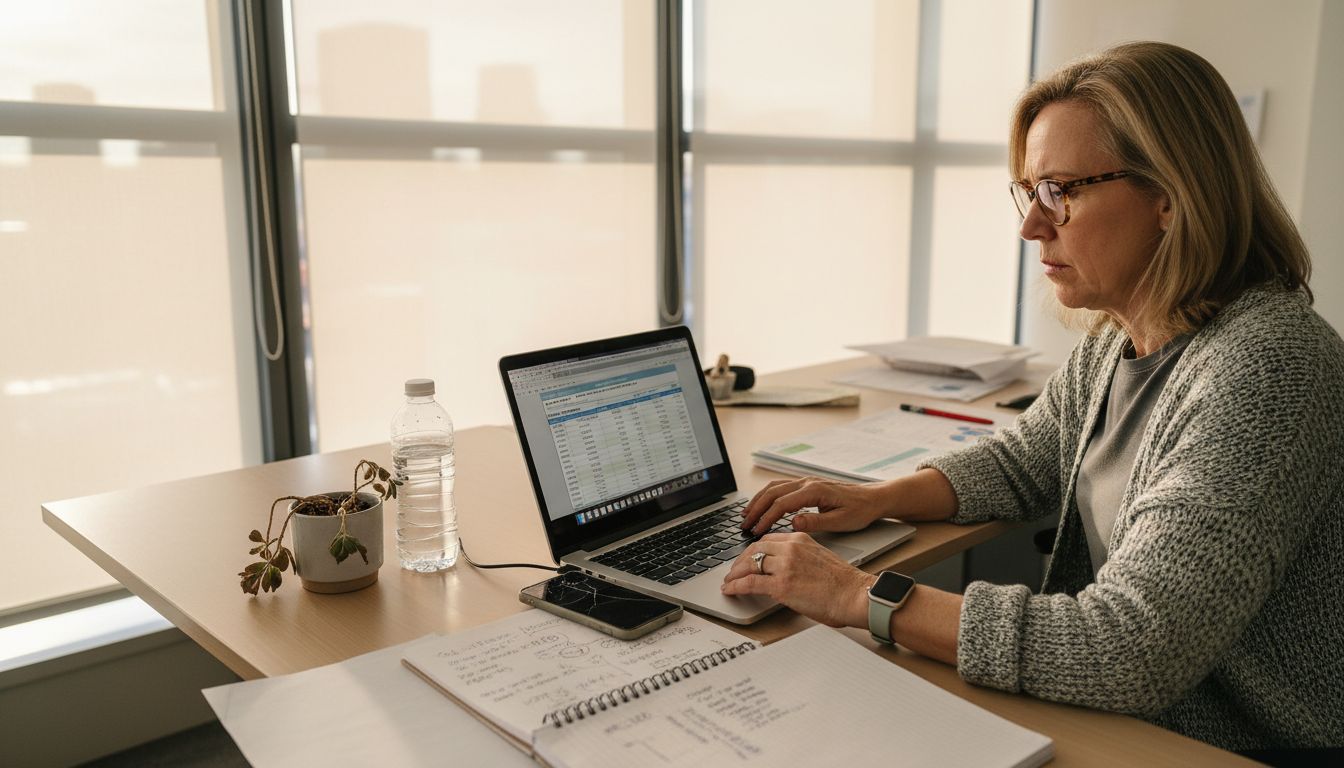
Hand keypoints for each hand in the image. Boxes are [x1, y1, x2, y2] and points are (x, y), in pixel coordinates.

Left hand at [720, 532, 875, 627]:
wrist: (854, 594)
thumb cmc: (844, 583)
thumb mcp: (819, 558)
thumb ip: (800, 558)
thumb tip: (787, 569)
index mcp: (800, 539)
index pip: (768, 540)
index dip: (753, 550)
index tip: (747, 558)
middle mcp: (790, 548)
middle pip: (754, 549)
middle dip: (740, 561)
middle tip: (734, 570)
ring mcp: (784, 566)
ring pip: (749, 565)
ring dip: (735, 574)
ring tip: (729, 582)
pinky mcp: (781, 585)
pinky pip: (750, 583)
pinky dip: (736, 586)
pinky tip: (730, 590)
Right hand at [740, 477, 889, 535]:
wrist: (873, 498)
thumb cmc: (860, 511)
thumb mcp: (841, 521)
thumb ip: (816, 522)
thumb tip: (793, 522)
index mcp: (814, 491)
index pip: (782, 504)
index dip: (766, 518)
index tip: (756, 531)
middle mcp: (807, 483)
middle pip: (772, 493)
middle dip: (755, 509)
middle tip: (743, 525)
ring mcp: (806, 481)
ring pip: (774, 487)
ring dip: (758, 500)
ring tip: (746, 515)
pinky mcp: (807, 485)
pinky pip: (780, 487)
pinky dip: (767, 495)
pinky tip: (761, 505)